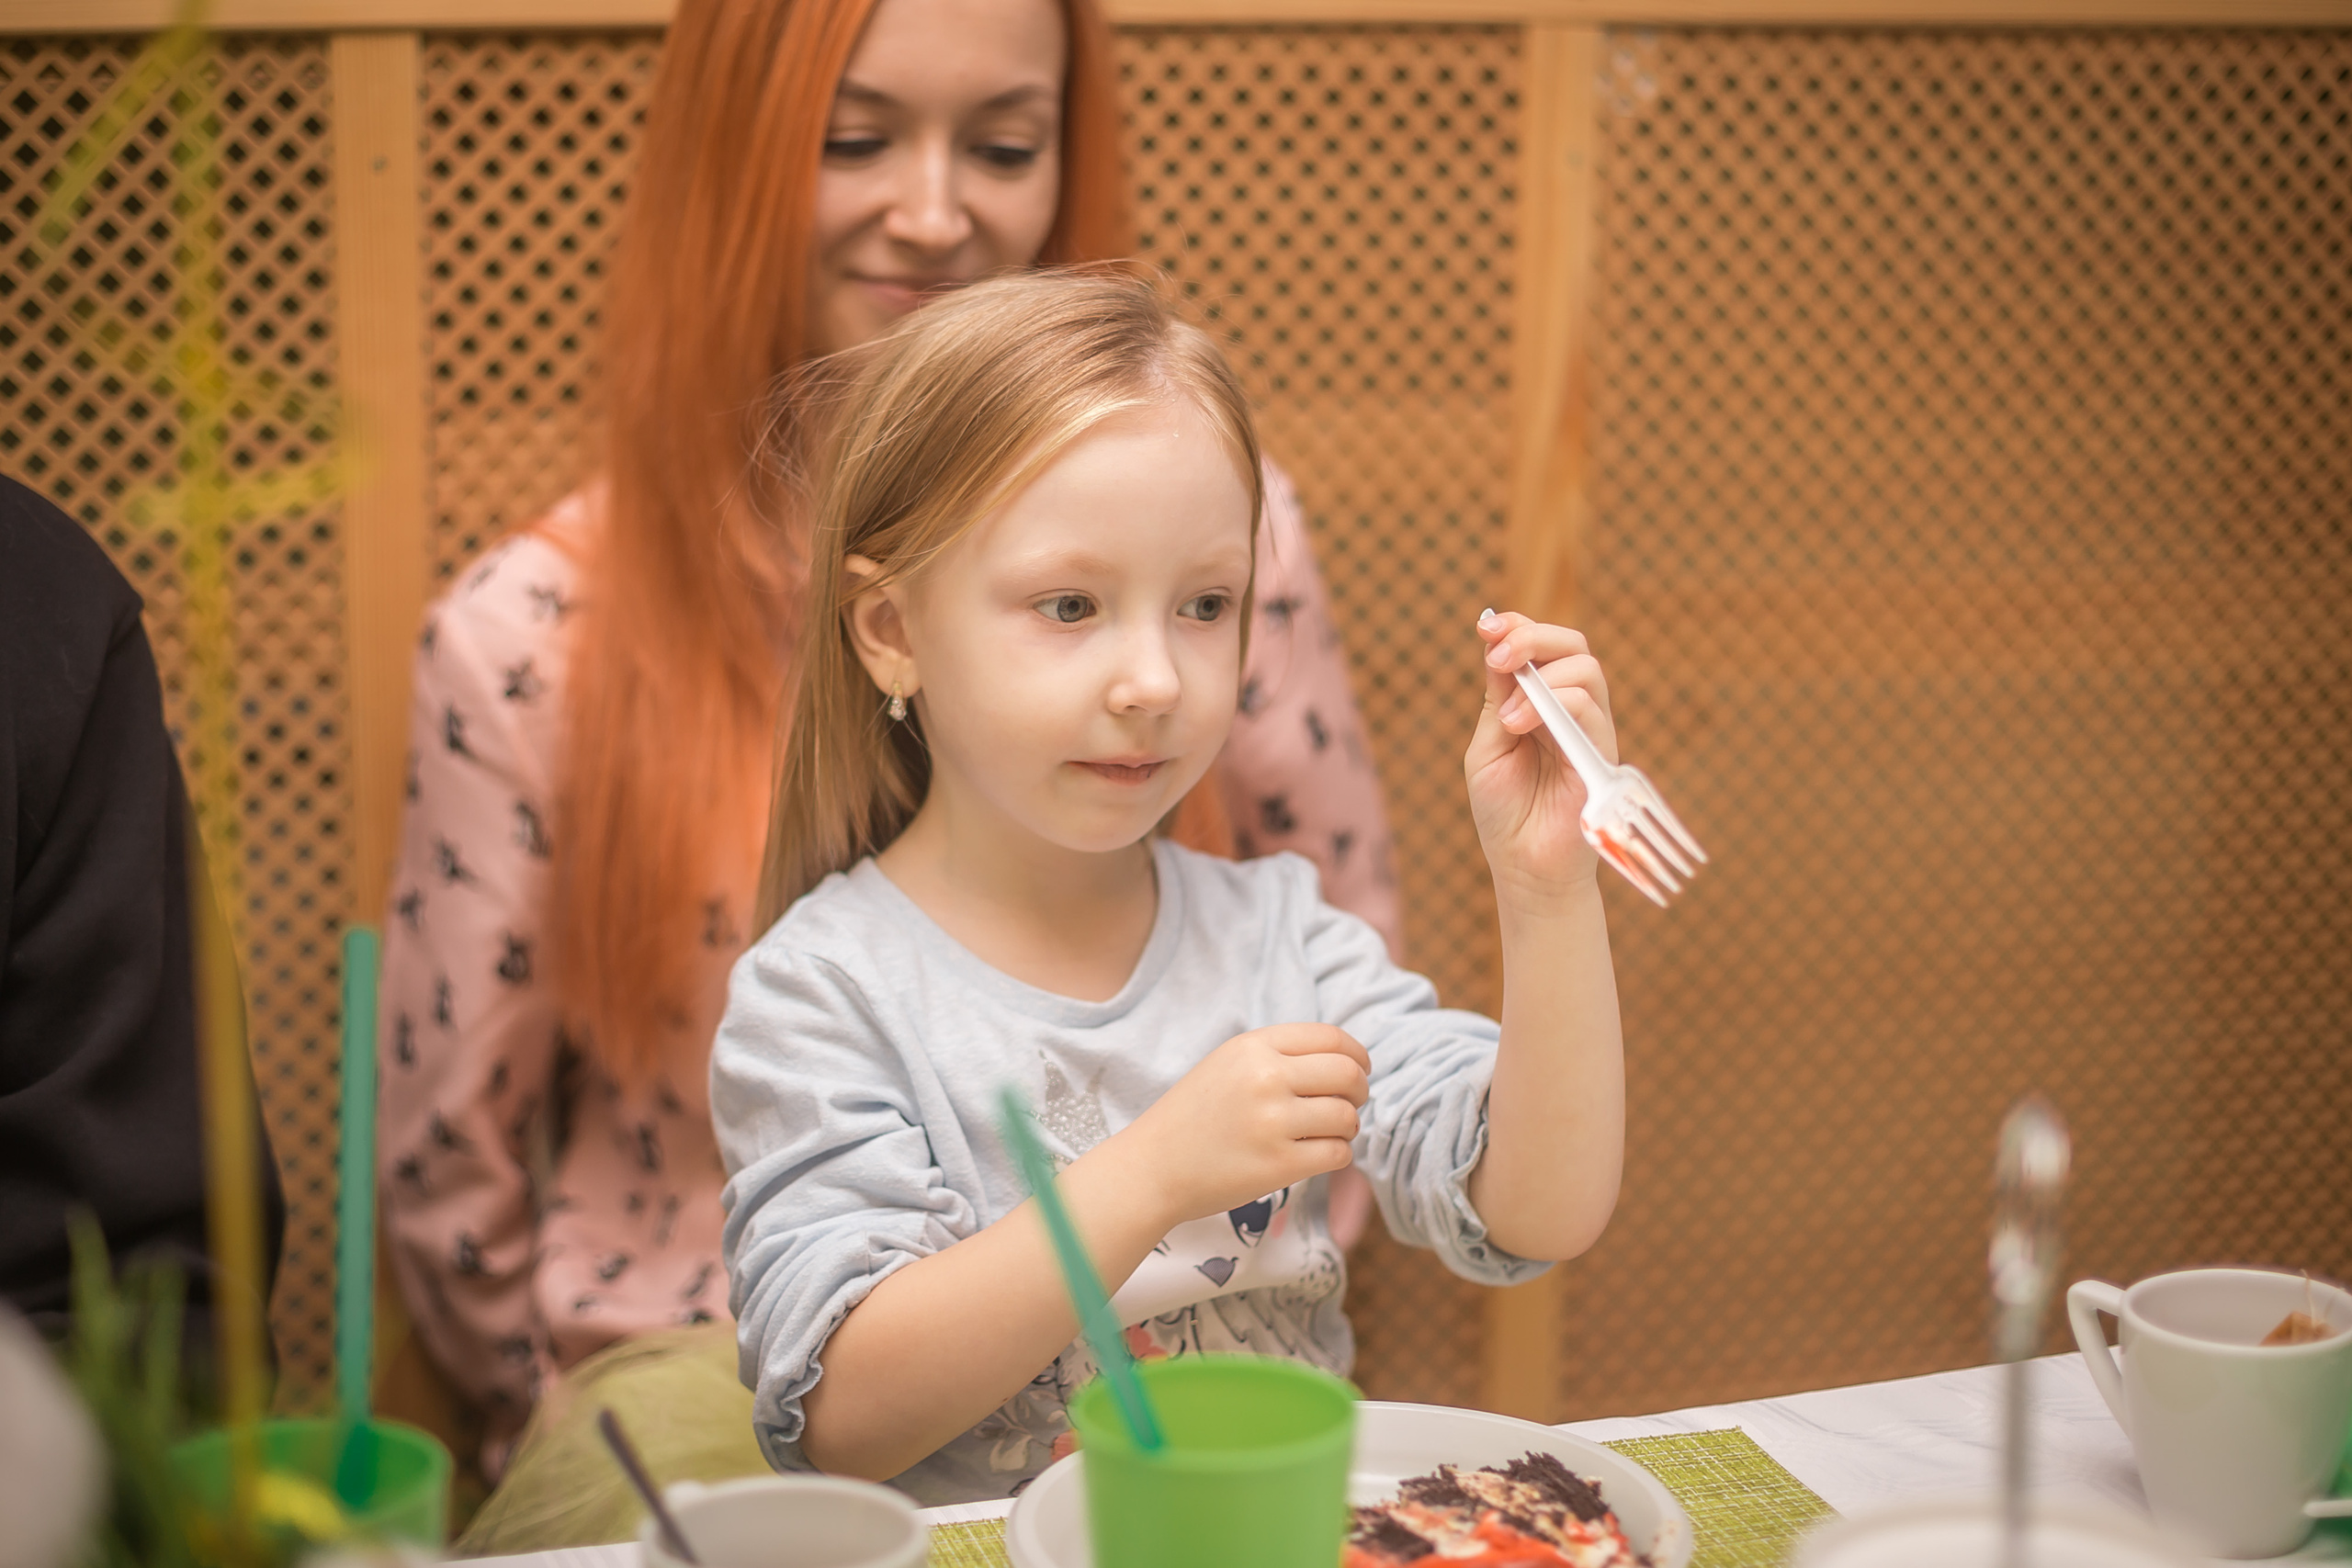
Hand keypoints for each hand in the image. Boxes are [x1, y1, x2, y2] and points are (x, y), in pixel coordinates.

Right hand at [1096, 1024, 1369, 1227]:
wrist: (1152, 1167)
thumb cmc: (1194, 1117)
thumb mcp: (1228, 1064)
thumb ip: (1279, 1055)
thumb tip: (1346, 1062)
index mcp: (1253, 1046)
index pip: (1332, 1038)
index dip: (1357, 1056)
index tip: (1359, 1070)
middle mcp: (1265, 1078)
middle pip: (1348, 1075)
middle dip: (1359, 1091)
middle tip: (1350, 1105)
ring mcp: (1273, 1122)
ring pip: (1347, 1117)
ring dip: (1348, 1127)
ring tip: (1330, 1133)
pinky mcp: (1279, 1165)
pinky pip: (1338, 1153)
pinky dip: (1338, 1155)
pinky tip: (1317, 1155)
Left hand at [1467, 610, 1617, 900]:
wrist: (1523, 868)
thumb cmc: (1504, 813)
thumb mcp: (1487, 747)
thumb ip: (1496, 699)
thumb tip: (1496, 642)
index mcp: (1537, 705)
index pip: (1539, 649)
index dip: (1517, 627)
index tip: (1487, 626)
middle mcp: (1568, 711)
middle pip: (1571, 646)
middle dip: (1532, 637)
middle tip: (1500, 656)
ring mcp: (1589, 731)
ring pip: (1586, 669)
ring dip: (1541, 675)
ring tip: (1507, 716)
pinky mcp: (1602, 754)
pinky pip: (1591, 708)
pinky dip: (1554, 703)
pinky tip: (1518, 726)